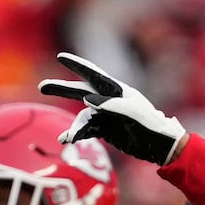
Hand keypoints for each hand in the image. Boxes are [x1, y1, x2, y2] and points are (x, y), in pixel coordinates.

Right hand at [38, 53, 186, 164]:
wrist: (162, 147)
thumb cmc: (151, 125)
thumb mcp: (133, 113)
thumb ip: (111, 104)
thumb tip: (86, 100)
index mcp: (117, 91)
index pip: (94, 75)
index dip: (77, 65)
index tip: (61, 57)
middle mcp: (109, 101)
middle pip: (80, 92)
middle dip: (62, 89)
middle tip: (43, 87)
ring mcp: (106, 115)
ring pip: (83, 118)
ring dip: (74, 127)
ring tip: (67, 138)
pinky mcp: (105, 130)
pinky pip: (87, 130)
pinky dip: (77, 134)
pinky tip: (67, 140)